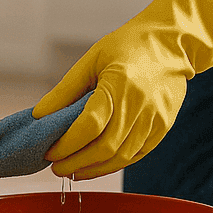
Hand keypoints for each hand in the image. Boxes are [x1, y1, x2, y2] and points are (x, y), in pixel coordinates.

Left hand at [33, 0, 212, 178]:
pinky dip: (114, 164)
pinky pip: (137, 154)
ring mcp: (155, 119)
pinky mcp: (163, 127)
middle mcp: (140, 105)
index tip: (49, 152)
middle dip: (76, 163)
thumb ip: (65, 90)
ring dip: (94, 169)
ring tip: (74, 170)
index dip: (66, 145)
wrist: (172, 42)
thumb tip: (40, 115)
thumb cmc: (128, 46)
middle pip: (105, 148)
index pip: (89, 126)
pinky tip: (97, 165)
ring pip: (122, 157)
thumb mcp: (91, 60)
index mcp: (119, 85)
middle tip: (57, 167)